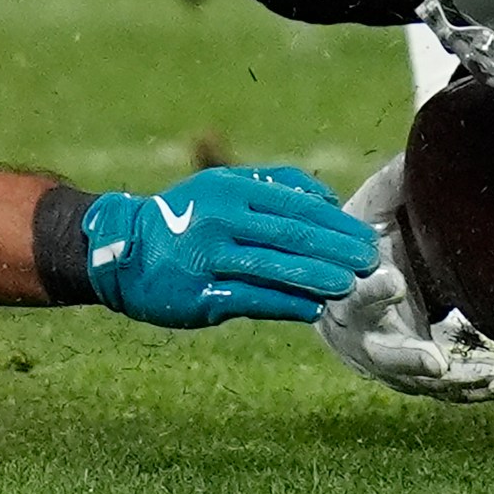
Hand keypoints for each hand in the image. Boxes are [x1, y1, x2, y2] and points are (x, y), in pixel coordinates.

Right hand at [82, 165, 378, 327]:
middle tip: (370, 262)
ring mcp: (208, 258)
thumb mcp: (226, 185)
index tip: (367, 235)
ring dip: (317, 278)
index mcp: (233, 189)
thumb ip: (276, 185)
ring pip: (274, 268)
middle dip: (337, 250)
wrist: (123, 249)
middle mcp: (221, 219)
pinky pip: (250, 299)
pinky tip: (312, 309)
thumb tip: (329, 197)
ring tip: (350, 286)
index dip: (336, 222)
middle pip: (292, 235)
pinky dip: (284, 303)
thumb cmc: (188, 215)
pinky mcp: (198, 294)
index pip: (297, 205)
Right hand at [314, 156, 493, 400]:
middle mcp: (362, 334)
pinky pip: (445, 390)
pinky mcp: (419, 379)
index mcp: (347, 290)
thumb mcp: (380, 208)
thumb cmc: (376, 240)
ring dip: (451, 381)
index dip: (370, 291)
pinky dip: (470, 387)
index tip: (394, 282)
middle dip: (405, 357)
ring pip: (417, 381)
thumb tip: (416, 150)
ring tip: (486, 376)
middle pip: (379, 353)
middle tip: (434, 361)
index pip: (353, 293)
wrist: (373, 282)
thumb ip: (395, 184)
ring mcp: (390, 362)